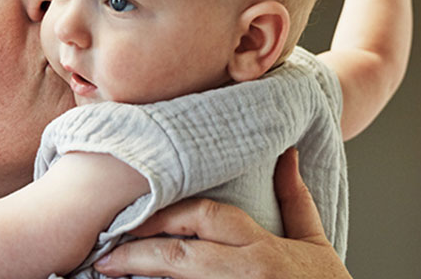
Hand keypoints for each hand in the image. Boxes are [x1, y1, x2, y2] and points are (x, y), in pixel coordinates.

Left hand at [93, 148, 351, 278]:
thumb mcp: (314, 243)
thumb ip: (294, 199)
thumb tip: (285, 153)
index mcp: (263, 248)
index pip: (206, 216)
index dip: (166, 213)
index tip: (135, 216)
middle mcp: (247, 272)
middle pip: (180, 254)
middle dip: (138, 252)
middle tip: (105, 255)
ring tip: (110, 275)